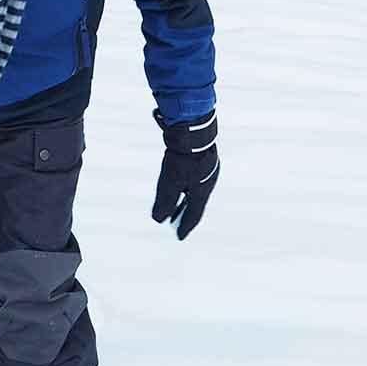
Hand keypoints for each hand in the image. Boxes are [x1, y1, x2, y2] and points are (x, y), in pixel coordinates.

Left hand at [152, 110, 217, 239]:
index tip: (180, 237)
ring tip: (177, 205)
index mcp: (202, 191)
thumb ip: (164, 201)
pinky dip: (186, 187)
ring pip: (195, 191)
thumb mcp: (170, 182)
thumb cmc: (183, 157)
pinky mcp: (202, 159)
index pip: (194, 215)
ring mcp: (207, 169)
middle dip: (186, 215)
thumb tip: (158, 219)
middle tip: (178, 224)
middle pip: (196, 204)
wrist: (193, 128)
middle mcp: (208, 182)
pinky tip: (180, 183)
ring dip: (185, 200)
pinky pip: (194, 179)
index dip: (185, 227)